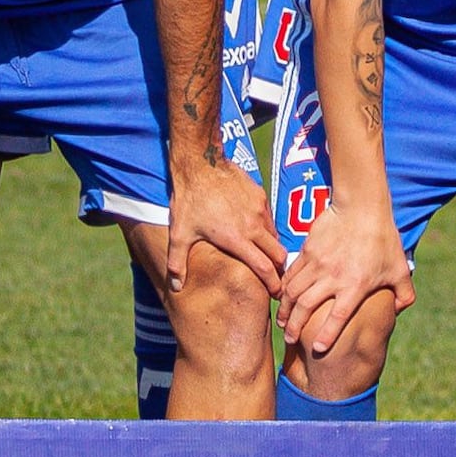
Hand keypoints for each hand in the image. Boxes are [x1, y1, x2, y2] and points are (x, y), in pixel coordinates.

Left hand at [163, 152, 289, 299]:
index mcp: (237, 239)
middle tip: (275, 279)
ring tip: (265, 257)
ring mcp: (259, 210)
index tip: (276, 294)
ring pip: (275, 236)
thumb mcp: (179, 233)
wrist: (201, 162)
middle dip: (280, 270)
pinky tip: (255, 231)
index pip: (264, 268)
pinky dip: (266, 230)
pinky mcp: (260, 196)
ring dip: (272, 249)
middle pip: (278, 254)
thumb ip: (177, 262)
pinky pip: (269, 219)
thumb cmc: (189, 199)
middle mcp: (253, 226)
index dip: (273, 284)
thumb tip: (175, 287)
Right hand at [274, 187, 410, 361]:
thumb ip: (405, 294)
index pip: (337, 317)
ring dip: (286, 310)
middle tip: (289, 340)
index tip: (317, 349)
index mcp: (355, 285)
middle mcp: (333, 277)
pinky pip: (290, 274)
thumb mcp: (400, 268)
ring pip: (293, 292)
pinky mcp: (307, 251)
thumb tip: (399, 312)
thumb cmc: (383, 238)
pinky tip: (282, 298)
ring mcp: (317, 263)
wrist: (361, 206)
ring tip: (282, 323)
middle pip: (306, 307)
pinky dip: (283, 288)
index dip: (326, 335)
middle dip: (295, 327)